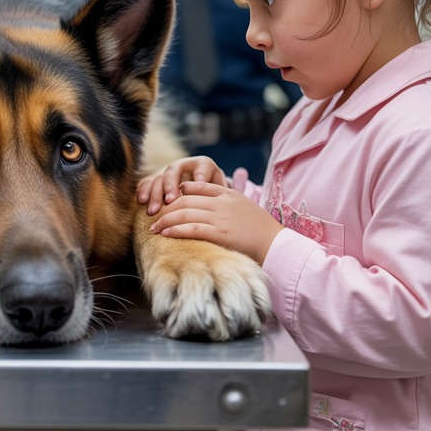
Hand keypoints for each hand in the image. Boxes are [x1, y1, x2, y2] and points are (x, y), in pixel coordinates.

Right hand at [137, 156, 226, 215]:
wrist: (205, 199)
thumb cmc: (216, 200)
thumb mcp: (222, 197)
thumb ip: (222, 195)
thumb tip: (218, 200)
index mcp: (204, 166)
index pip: (202, 165)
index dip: (199, 174)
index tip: (198, 183)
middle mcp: (185, 166)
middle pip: (175, 169)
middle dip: (171, 184)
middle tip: (170, 200)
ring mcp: (169, 173)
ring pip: (159, 177)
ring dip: (156, 193)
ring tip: (154, 210)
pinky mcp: (157, 182)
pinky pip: (147, 183)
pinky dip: (143, 191)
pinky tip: (141, 202)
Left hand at [148, 181, 283, 264]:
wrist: (276, 245)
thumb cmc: (261, 231)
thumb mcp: (244, 208)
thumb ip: (226, 204)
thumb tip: (206, 209)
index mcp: (228, 193)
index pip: (197, 185)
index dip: (179, 191)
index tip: (168, 200)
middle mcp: (223, 202)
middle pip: (186, 199)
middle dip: (166, 207)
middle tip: (154, 216)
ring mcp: (221, 216)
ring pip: (185, 212)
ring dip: (165, 220)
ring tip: (154, 227)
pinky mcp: (220, 233)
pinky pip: (191, 228)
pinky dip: (175, 230)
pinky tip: (165, 233)